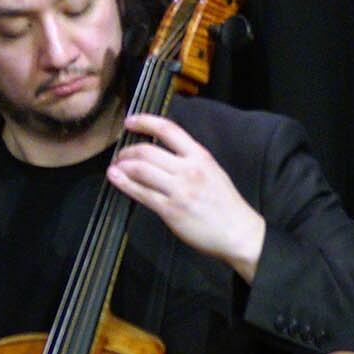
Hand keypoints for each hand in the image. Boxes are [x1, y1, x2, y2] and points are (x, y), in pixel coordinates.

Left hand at [106, 113, 265, 282]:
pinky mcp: (170, 209)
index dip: (145, 121)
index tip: (130, 121)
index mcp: (200, 156)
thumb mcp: (213, 172)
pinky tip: (115, 178)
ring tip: (116, 167)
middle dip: (127, 151)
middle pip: (147, 150)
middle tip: (120, 155)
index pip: (168, 129)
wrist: (238, 232)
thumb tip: (163, 154)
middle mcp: (189, 169)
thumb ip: (191, 160)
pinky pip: (140, 193)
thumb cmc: (226, 204)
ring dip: (122, 166)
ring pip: (140, 169)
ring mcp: (179, 190)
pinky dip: (123, 183)